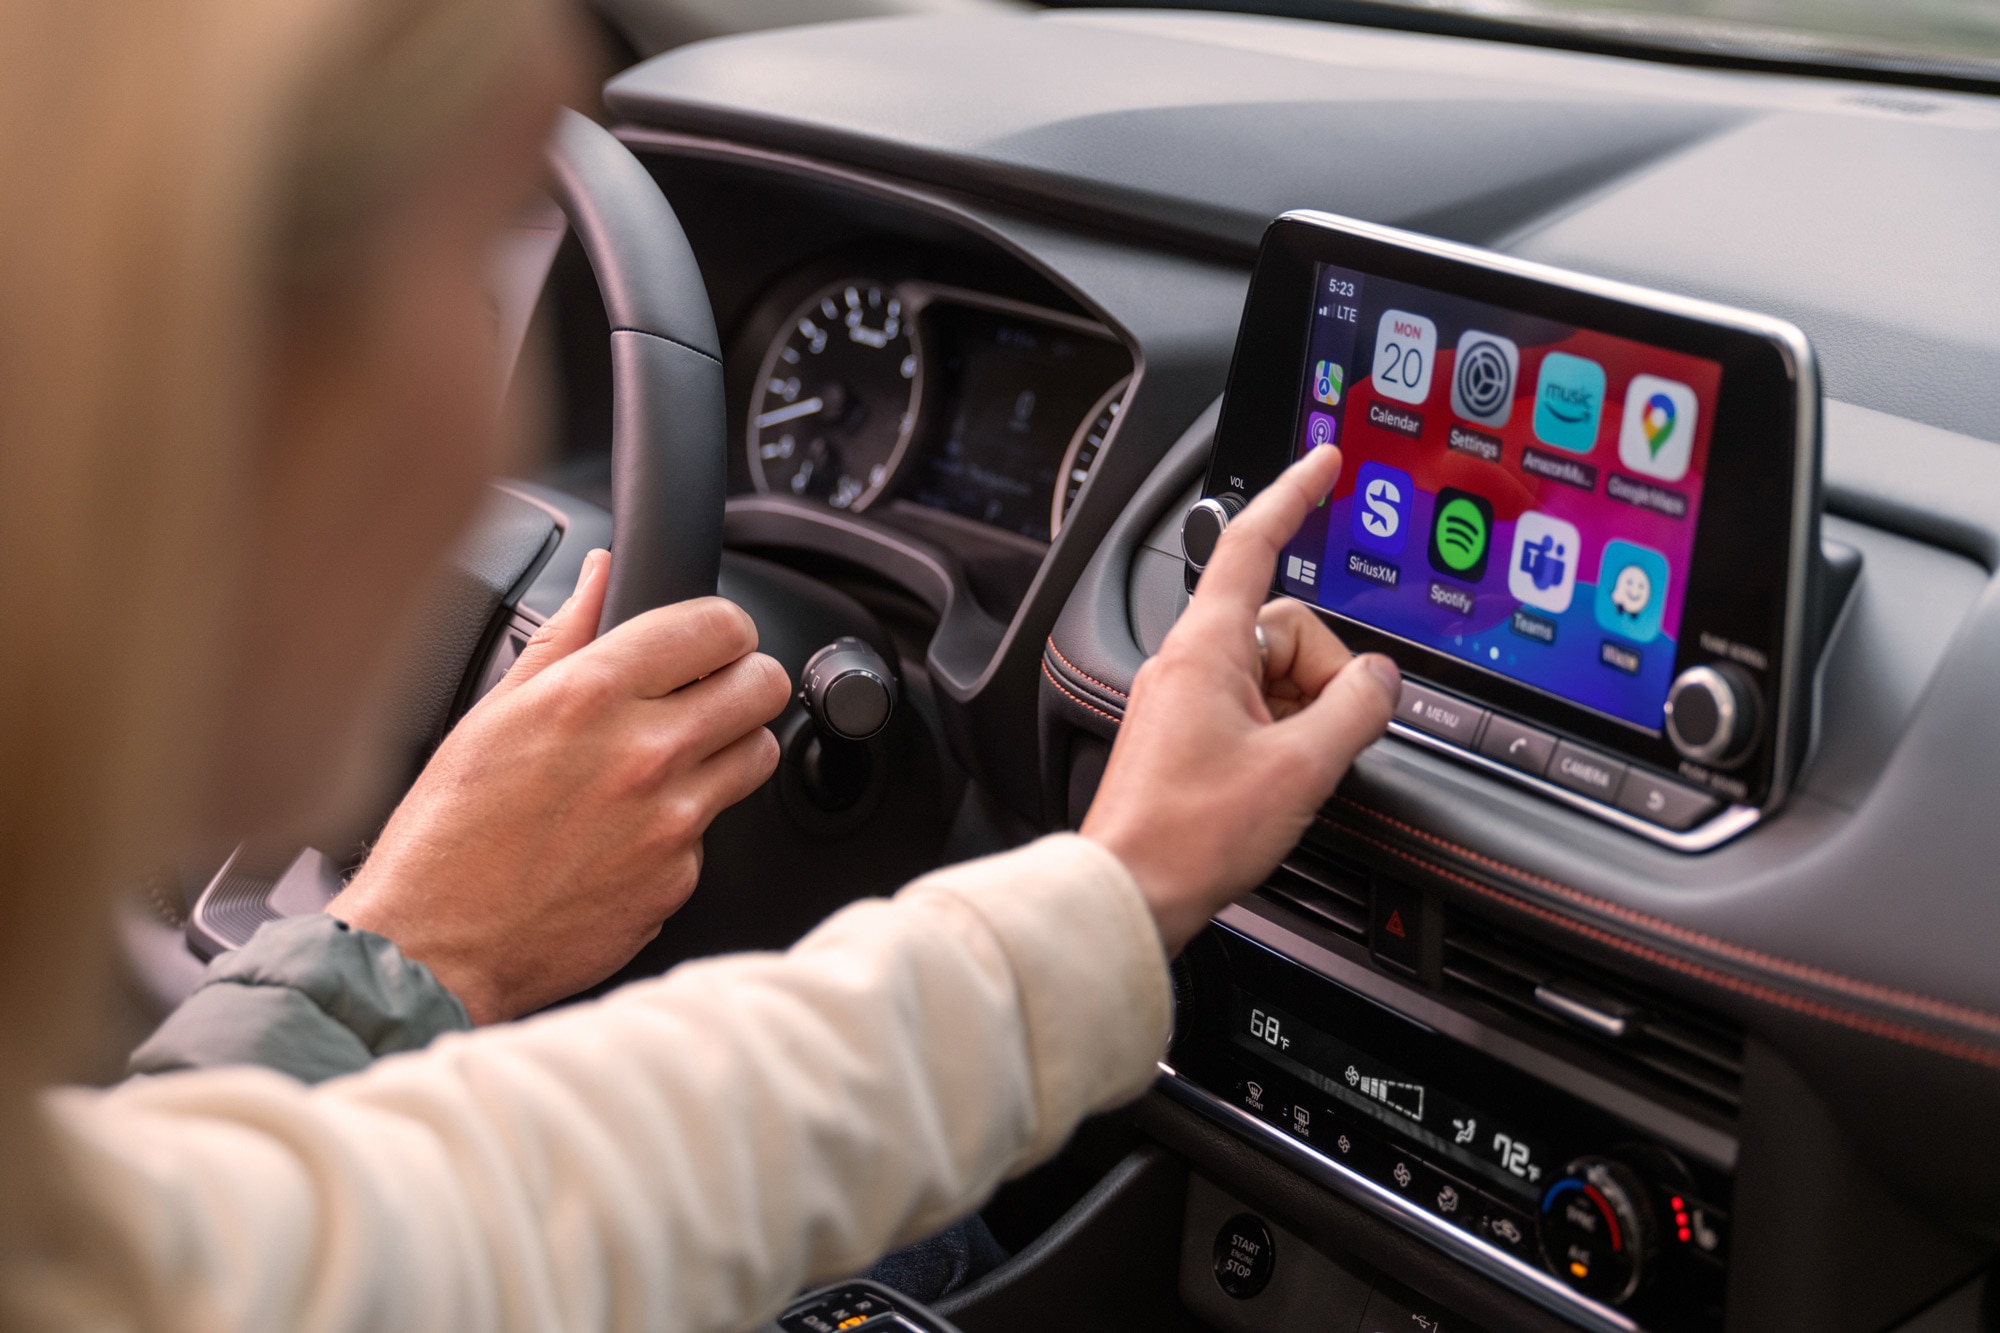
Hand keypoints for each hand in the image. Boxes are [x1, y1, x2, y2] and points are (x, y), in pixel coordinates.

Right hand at [329, 550, 791, 1022]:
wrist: (436, 949)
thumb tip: (602, 575)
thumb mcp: (492, 713)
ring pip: (759, 754)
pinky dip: (687, 826)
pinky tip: (633, 831)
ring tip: (676, 761)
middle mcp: (644, 752)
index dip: (723, 629)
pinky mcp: (681, 878)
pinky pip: (716, 831)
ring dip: (731, 748)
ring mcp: (671, 820)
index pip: (719, 626)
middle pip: (762, 685)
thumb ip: (564, 636)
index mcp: (593, 695)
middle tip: (712, 693)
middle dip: (743, 680)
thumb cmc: (446, 836)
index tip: (713, 641)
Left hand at [1081, 445, 1400, 954]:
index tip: (1322, 462)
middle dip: (1323, 674)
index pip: (1252, 541)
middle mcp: (1188, 661)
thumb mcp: (1301, 769)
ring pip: (1273, 674)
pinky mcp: (1184, 735)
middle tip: (1327, 739)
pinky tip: (1280, 781)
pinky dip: (1281, 734)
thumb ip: (1358, 710)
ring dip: (1304, 713)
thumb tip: (1385, 680)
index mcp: (1207, 646)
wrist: (1129, 893)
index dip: (1293, 495)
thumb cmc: (1189, 836)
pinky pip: (1252, 709)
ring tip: (1293, 774)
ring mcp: (1184, 699)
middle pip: (1284, 627)